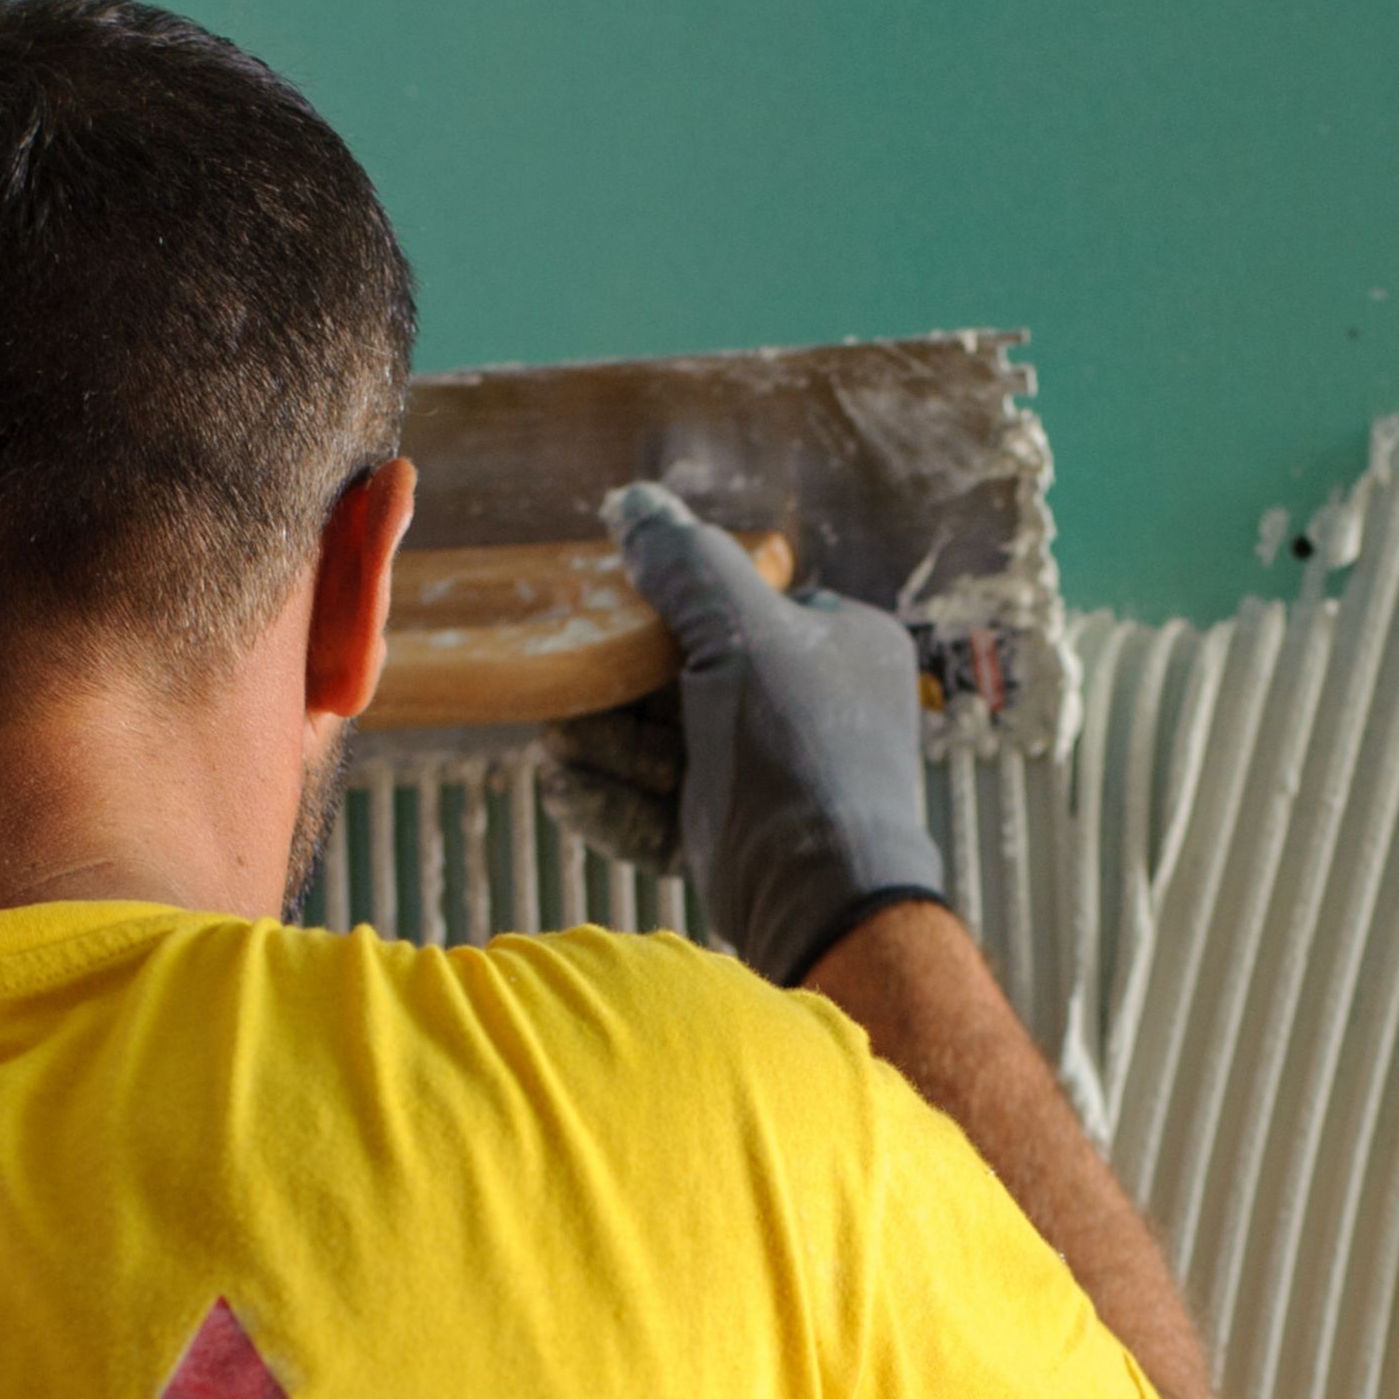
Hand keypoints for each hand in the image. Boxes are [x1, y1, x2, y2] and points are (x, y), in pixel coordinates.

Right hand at [605, 482, 947, 982]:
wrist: (826, 895)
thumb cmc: (800, 750)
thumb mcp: (741, 631)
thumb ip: (685, 562)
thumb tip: (633, 502)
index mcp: (843, 646)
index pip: (748, 607)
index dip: (675, 610)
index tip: (611, 613)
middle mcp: (814, 711)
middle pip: (691, 683)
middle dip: (619, 693)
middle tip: (563, 686)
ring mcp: (774, 782)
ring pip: (670, 749)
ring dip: (606, 747)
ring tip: (555, 744)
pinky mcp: (737, 841)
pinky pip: (663, 809)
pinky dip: (613, 800)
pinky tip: (561, 787)